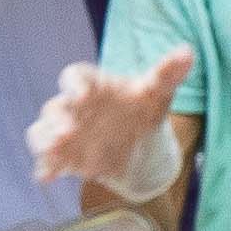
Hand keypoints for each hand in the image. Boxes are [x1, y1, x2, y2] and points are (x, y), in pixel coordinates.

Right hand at [27, 50, 194, 203]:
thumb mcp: (157, 91)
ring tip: (54, 153)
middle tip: (67, 132)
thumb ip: (168, 72)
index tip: (82, 94)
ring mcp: (65, 132)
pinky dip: (47, 168)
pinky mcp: (65, 156)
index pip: (76, 77)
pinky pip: (49, 160)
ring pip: (42, 133)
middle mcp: (72, 106)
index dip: (75, 84)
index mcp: (92, 84)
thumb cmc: (141, 106)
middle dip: (56, 120)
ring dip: (45, 142)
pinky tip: (47, 178)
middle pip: (54, 108)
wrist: (136, 138)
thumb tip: (187, 52)